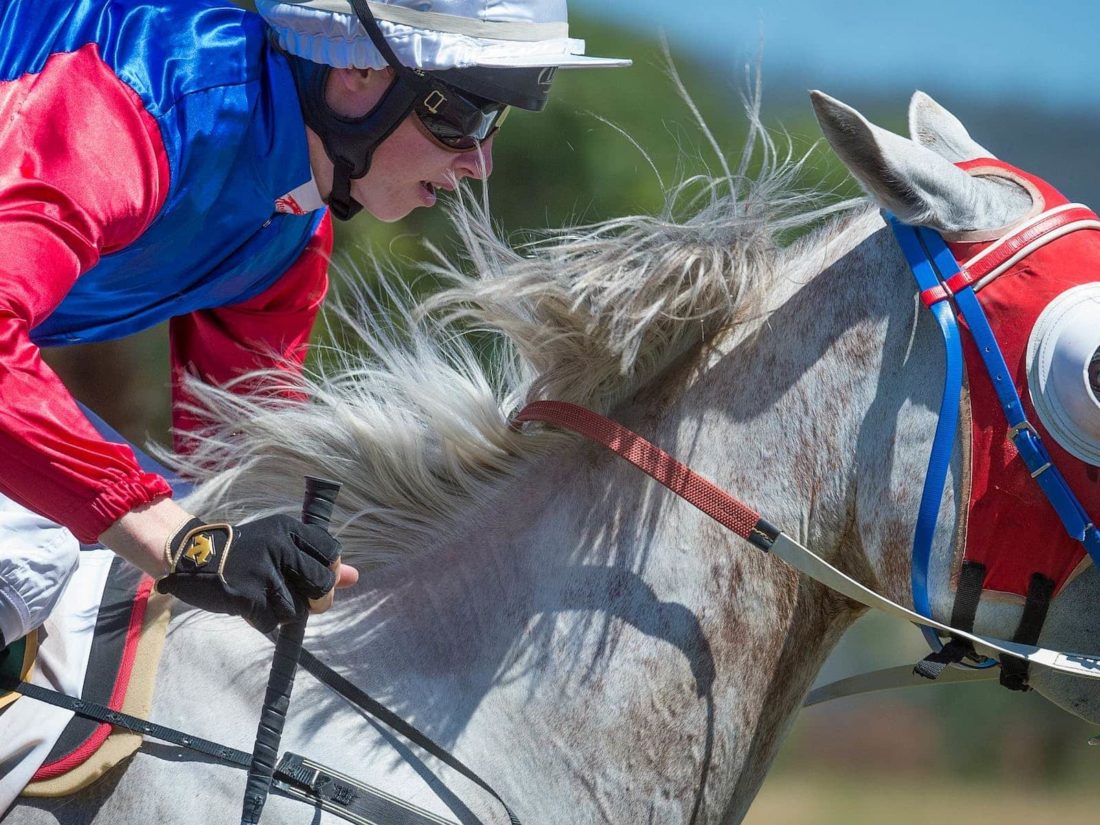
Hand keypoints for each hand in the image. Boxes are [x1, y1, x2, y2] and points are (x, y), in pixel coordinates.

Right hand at [155, 514, 341, 632]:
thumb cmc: (245, 553)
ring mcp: (261, 571)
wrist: (191, 556)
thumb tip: (355, 577)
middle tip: (296, 596)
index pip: (332, 552)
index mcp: (288, 529)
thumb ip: (318, 561)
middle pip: (322, 584)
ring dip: (283, 612)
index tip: (310, 575)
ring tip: (266, 600)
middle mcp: (278, 546)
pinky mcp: (244, 595)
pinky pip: (271, 623)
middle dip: (315, 599)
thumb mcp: (280, 546)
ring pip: (297, 609)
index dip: (327, 571)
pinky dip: (263, 621)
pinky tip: (250, 608)